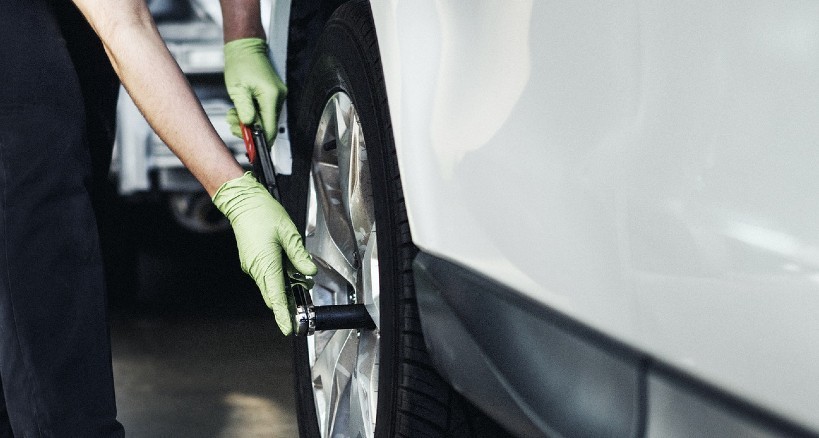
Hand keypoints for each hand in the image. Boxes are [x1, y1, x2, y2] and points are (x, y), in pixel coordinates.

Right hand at [213, 172, 316, 334]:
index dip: (283, 314)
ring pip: (271, 285)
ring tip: (301, 275)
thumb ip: (299, 255)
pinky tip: (289, 267)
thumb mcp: (288, 232)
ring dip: (285, 286)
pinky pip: (267, 275)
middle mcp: (256, 268)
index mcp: (266, 263)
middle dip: (289, 299)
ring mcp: (252, 265)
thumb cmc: (262, 213)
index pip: (276, 296)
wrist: (242, 201)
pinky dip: (279, 276)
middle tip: (305, 294)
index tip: (288, 327)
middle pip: (273, 294)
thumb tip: (309, 272)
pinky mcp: (252, 260)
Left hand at [224, 37, 285, 141]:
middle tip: (234, 125)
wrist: (245, 48)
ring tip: (234, 115)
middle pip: (268, 125)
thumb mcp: (237, 89)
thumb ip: (245, 109)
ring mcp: (277, 96)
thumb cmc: (240, 63)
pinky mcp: (273, 95)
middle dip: (250, 129)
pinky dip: (252, 115)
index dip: (261, 141)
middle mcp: (278, 97)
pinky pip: (265, 112)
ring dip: (249, 122)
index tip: (252, 149)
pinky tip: (241, 110)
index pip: (270, 127)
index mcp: (271, 95)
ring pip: (265, 120)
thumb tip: (249, 126)